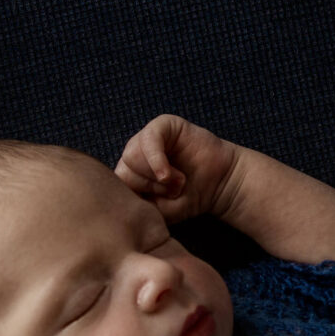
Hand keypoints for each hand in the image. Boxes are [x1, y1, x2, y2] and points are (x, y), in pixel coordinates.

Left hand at [115, 114, 241, 224]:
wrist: (220, 186)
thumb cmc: (187, 199)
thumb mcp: (157, 210)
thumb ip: (135, 203)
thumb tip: (115, 195)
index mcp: (128, 173)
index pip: (114, 184)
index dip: (137, 197)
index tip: (158, 205)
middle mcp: (133, 154)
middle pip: (123, 170)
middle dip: (149, 186)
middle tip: (172, 192)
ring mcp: (146, 137)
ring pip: (133, 155)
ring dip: (157, 176)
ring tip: (178, 182)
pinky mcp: (163, 125)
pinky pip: (150, 138)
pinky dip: (157, 160)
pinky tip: (169, 174)